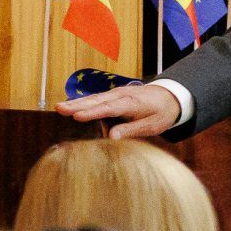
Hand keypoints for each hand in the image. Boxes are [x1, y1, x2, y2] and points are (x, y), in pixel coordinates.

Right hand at [56, 81, 182, 138]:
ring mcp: (116, 93)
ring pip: (94, 98)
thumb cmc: (162, 112)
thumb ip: (132, 130)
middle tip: (60, 109)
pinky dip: (83, 102)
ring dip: (76, 102)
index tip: (77, 116)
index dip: (92, 113)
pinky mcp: (113, 95)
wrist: (171, 95)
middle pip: (97, 101)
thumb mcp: (152, 125)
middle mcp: (121, 95)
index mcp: (131, 103)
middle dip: (77, 105)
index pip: (109, 108)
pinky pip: (96, 99)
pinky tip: (70, 106)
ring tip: (59, 107)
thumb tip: (112, 136)